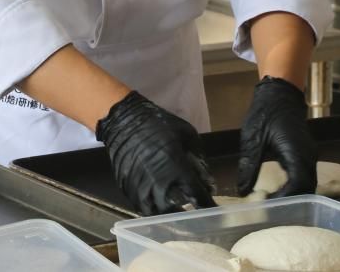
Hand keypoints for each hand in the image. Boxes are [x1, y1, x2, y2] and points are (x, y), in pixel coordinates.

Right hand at [96, 91, 214, 214]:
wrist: (125, 121)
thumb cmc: (159, 125)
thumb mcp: (188, 135)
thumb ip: (199, 160)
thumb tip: (207, 181)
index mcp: (176, 168)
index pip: (197, 196)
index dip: (208, 206)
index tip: (215, 212)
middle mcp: (158, 183)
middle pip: (176, 212)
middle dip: (188, 217)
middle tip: (195, 218)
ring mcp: (140, 188)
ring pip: (157, 215)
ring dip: (169, 217)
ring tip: (177, 217)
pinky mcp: (127, 190)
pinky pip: (142, 208)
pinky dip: (153, 210)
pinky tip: (160, 208)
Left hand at [236, 75, 315, 196]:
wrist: (279, 93)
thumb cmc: (266, 112)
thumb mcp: (253, 138)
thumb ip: (249, 165)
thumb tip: (243, 191)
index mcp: (296, 152)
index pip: (298, 184)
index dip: (286, 199)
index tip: (269, 207)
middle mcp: (308, 156)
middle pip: (307, 189)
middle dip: (291, 202)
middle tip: (270, 210)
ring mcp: (309, 155)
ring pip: (308, 184)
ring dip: (294, 195)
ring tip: (272, 203)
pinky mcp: (306, 155)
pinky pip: (305, 177)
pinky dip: (295, 187)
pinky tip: (279, 191)